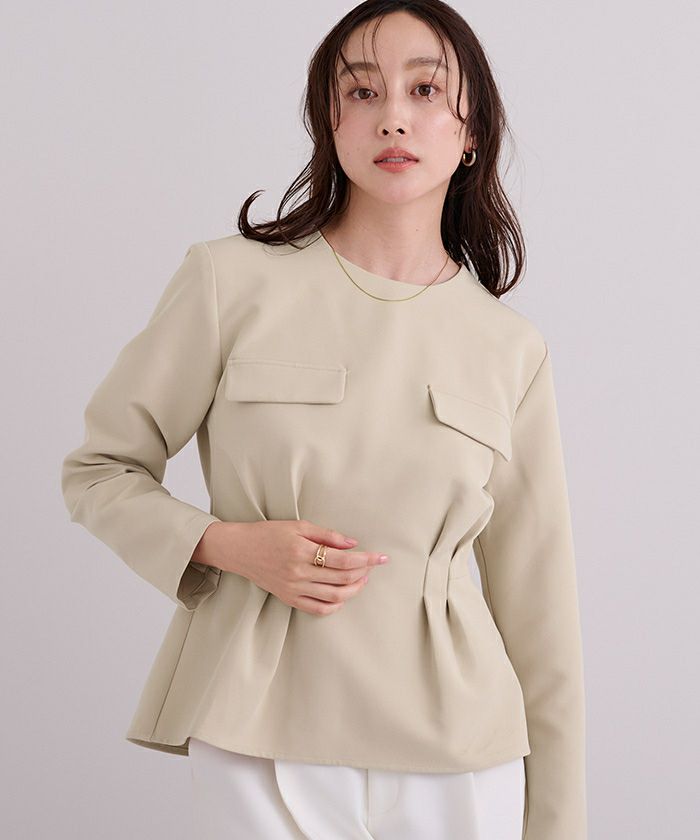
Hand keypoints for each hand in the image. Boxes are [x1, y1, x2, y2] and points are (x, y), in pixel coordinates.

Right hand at [195, 519, 389, 615]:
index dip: (366, 560)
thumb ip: (327, 535)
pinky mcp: (289, 599)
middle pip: (342, 579)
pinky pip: (318, 609)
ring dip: (354, 589)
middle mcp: (299, 573)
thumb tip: (353, 544)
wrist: (241, 550)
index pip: (343, 560)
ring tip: (362, 579)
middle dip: (364, 573)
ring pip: (334, 596)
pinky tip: (344, 594)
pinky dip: (336, 605)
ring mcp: (294, 589)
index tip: (381, 557)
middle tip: (373, 565)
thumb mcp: (298, 526)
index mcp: (302, 552)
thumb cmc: (270, 533)